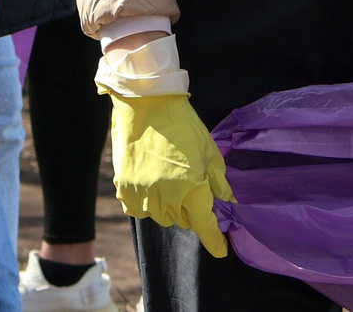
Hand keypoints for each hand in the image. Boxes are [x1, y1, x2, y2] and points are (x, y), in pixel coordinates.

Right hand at [110, 92, 232, 256]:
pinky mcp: (124, 188)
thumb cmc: (182, 124)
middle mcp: (165, 197)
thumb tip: (228, 203)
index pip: (205, 226)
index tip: (221, 249)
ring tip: (172, 179)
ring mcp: (142, 194)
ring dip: (172, 206)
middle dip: (194, 211)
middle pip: (184, 221)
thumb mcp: (209, 151)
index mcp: (190, 188)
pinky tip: (153, 183)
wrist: (144, 102)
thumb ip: (219, 182)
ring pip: (163, 216)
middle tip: (195, 188)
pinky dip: (149, 202)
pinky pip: (140, 209)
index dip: (215, 240)